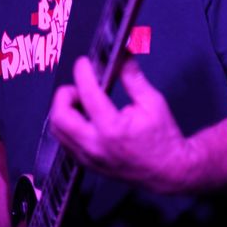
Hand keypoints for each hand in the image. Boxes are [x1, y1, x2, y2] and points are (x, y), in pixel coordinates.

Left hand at [49, 56, 192, 192]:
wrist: (168, 171)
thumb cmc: (163, 136)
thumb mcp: (153, 102)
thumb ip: (133, 78)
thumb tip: (123, 55)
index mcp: (112, 129)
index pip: (87, 95)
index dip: (82, 73)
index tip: (84, 63)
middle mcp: (94, 145)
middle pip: (60, 116)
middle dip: (65, 95)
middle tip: (79, 87)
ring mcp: (88, 158)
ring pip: (58, 131)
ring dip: (64, 110)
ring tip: (81, 102)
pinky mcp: (86, 164)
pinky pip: (65, 142)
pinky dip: (68, 126)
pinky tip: (84, 118)